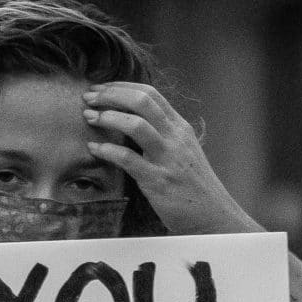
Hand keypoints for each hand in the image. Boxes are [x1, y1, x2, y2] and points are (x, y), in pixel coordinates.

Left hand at [80, 83, 254, 237]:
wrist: (213, 215)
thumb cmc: (192, 185)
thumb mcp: (182, 151)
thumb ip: (162, 134)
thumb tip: (133, 120)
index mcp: (179, 127)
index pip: (150, 93)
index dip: (121, 86)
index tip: (100, 88)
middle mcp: (175, 137)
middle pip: (142, 101)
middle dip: (110, 94)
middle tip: (88, 97)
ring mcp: (167, 158)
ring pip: (135, 124)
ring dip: (107, 117)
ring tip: (88, 117)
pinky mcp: (157, 180)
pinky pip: (128, 159)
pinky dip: (107, 150)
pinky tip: (93, 148)